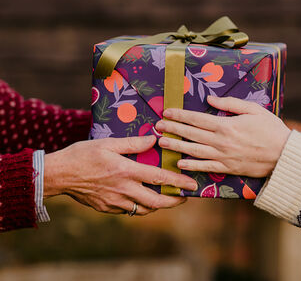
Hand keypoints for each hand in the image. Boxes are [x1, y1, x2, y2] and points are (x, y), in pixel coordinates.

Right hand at [44, 136, 197, 215]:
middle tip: (184, 197)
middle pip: (156, 201)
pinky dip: (140, 206)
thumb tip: (153, 139)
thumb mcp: (108, 143)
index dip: (178, 182)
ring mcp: (115, 202)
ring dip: (158, 205)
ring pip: (144, 209)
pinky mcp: (107, 208)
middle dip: (174, 201)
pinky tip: (142, 199)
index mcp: (126, 171)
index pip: (159, 178)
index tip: (191, 185)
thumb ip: (133, 143)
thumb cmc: (83, 155)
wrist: (60, 174)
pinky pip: (129, 210)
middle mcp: (124, 189)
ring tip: (166, 198)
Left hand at [155, 96, 290, 177]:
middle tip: (157, 126)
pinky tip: (180, 163)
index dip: (180, 115)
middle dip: (172, 129)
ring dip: (176, 146)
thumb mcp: (254, 110)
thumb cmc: (271, 129)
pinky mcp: (227, 168)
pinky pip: (206, 167)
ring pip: (194, 151)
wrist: (285, 156)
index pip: (196, 119)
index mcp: (226, 125)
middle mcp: (220, 141)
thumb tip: (210, 99)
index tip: (167, 112)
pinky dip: (192, 166)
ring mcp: (223, 156)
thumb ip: (230, 104)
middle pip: (191, 134)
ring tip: (161, 143)